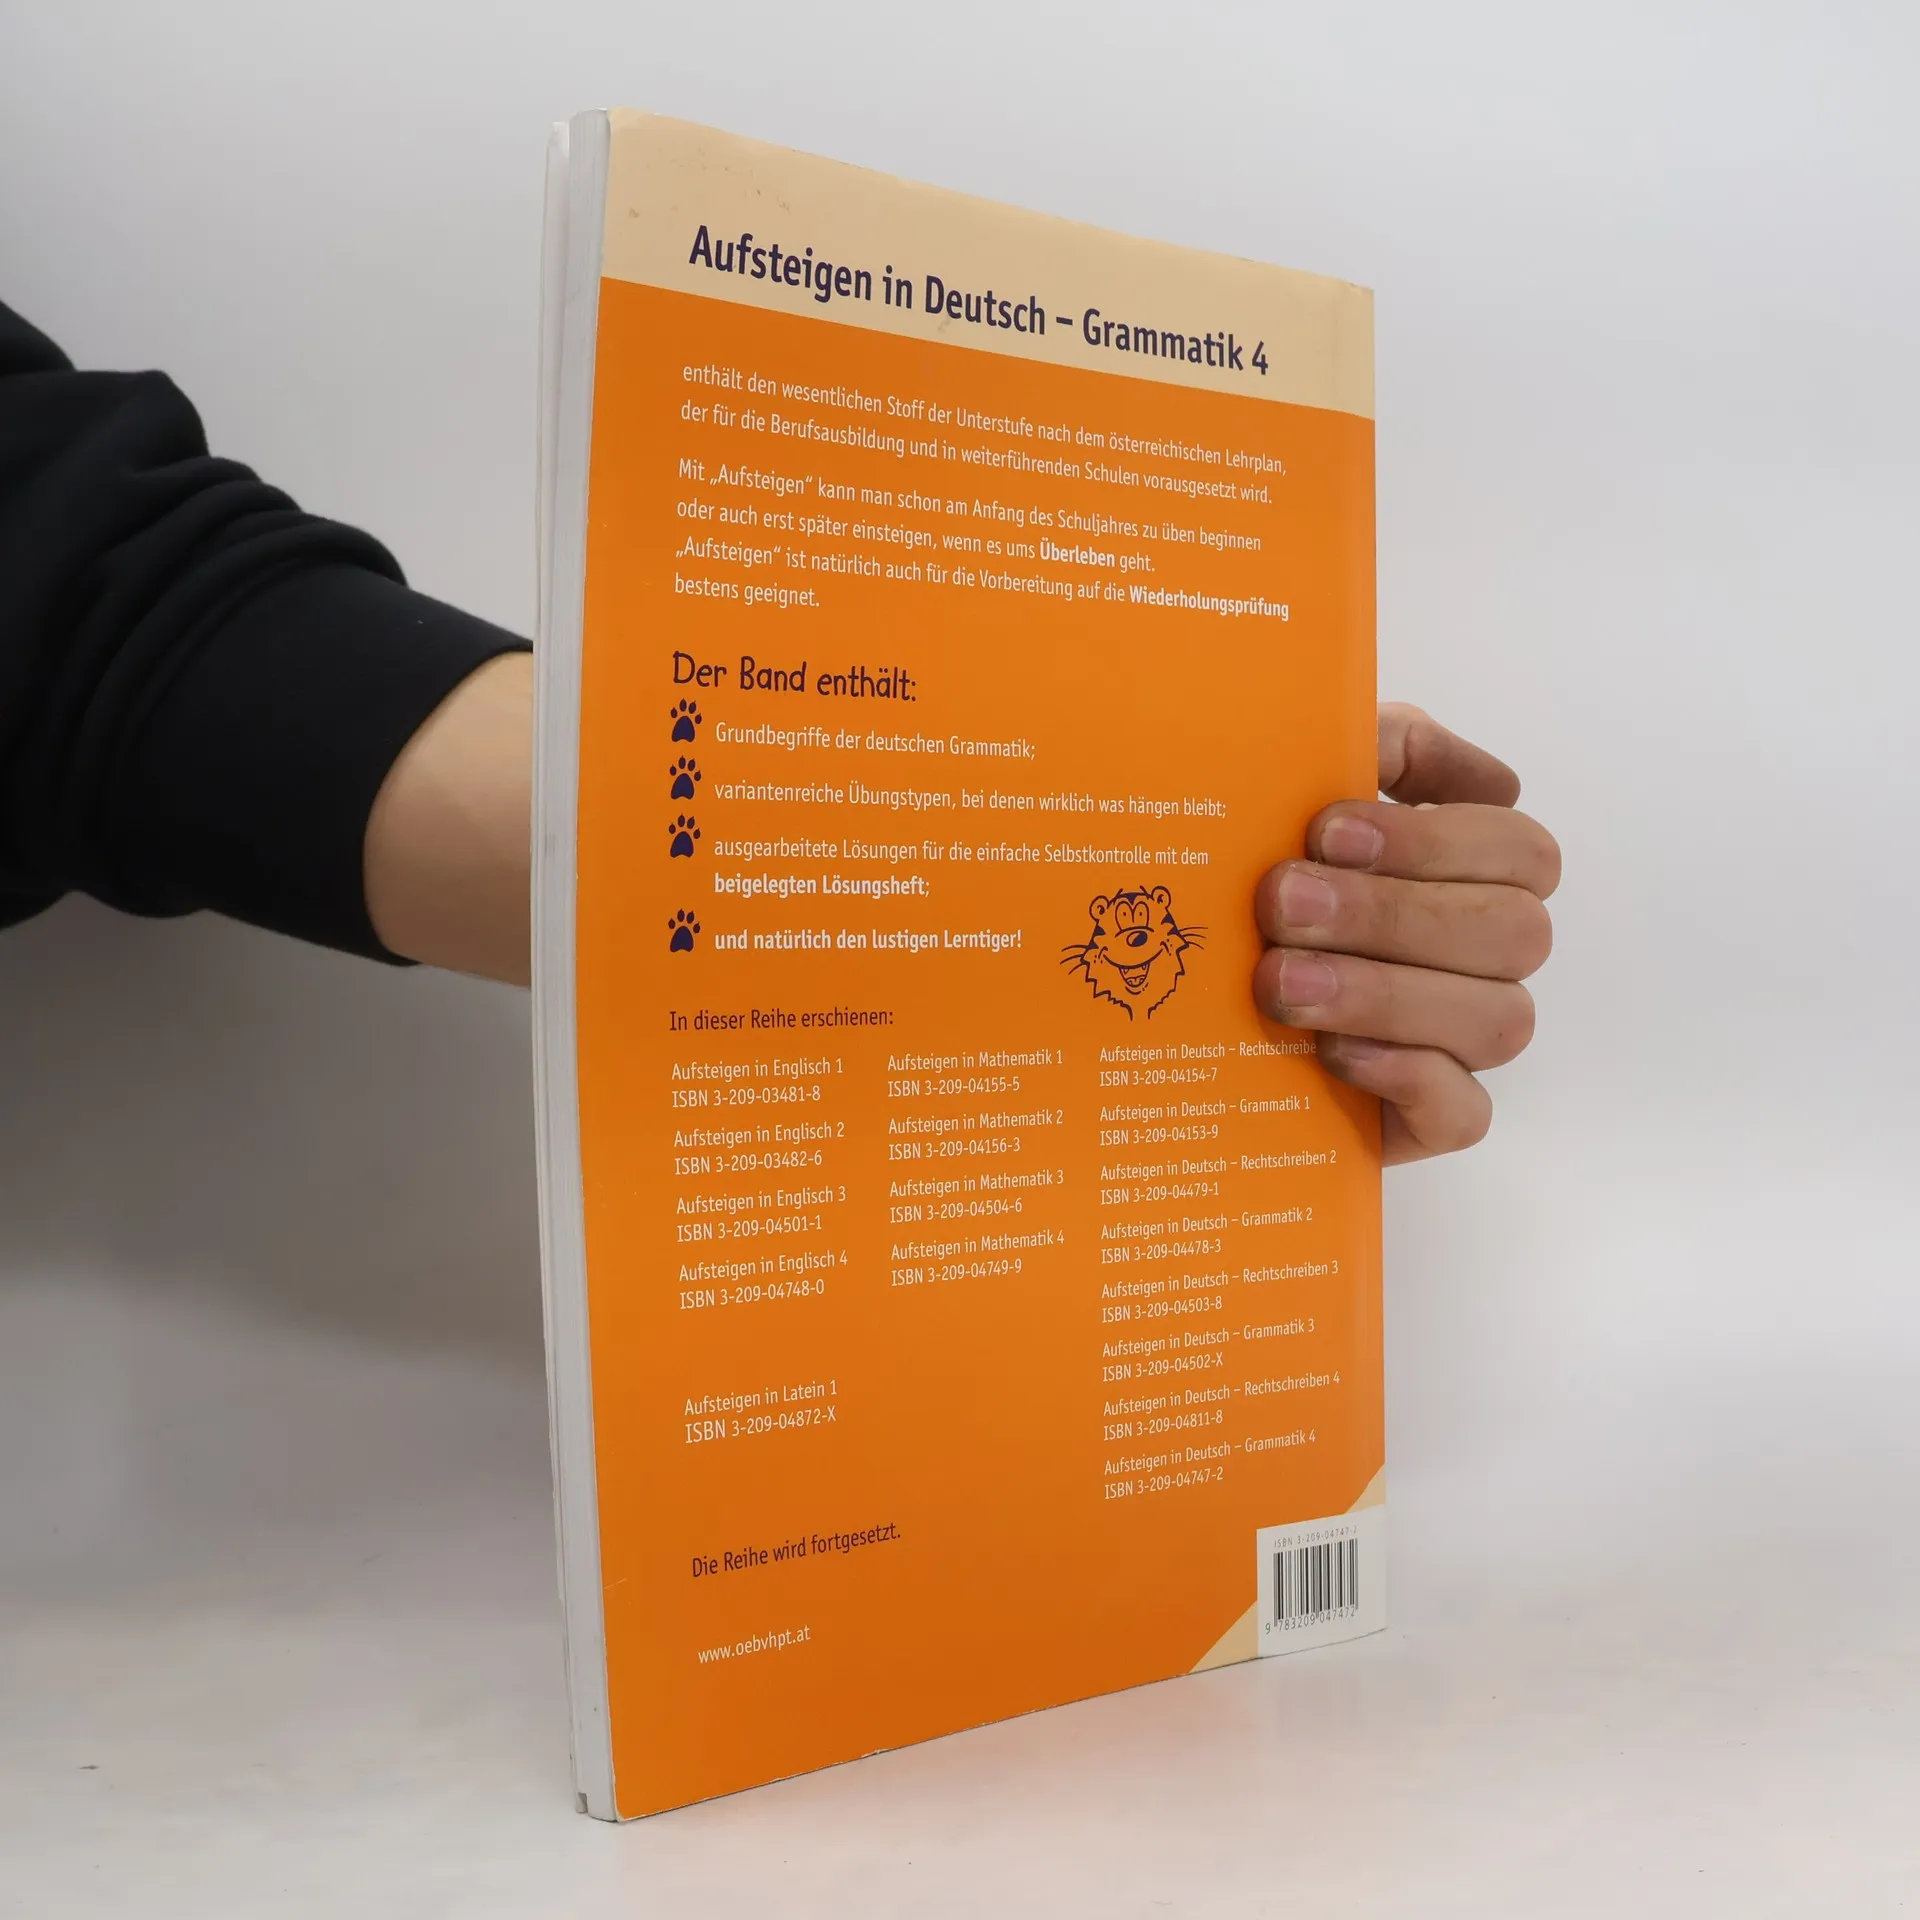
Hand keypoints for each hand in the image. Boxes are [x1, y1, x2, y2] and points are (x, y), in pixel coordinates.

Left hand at [1251, 704, 1558, 1165]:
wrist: (1173, 993)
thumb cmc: (1247, 868)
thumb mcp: (1294, 783)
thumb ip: (1371, 745)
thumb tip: (1452, 761)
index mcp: (1470, 868)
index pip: (1521, 850)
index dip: (1436, 839)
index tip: (1327, 831)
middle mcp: (1483, 955)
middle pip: (1513, 932)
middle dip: (1392, 913)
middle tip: (1281, 906)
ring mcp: (1459, 1040)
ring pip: (1498, 1021)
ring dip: (1386, 994)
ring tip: (1282, 983)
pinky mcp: (1423, 1119)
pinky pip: (1464, 1113)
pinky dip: (1408, 1077)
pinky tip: (1333, 1052)